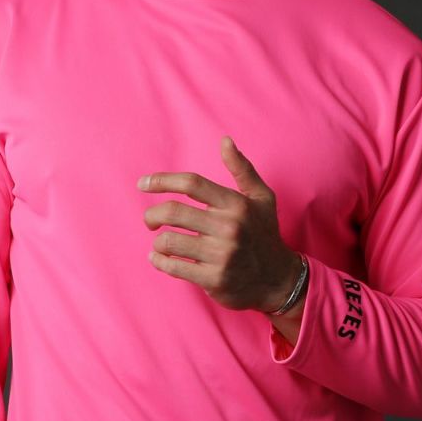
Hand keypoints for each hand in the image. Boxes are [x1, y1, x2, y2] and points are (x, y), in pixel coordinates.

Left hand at [137, 136, 304, 314]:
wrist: (279, 279)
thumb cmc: (265, 234)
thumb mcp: (261, 198)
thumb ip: (242, 169)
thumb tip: (225, 141)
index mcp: (236, 204)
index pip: (191, 183)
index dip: (162, 180)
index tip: (143, 184)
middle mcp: (229, 227)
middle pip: (173, 212)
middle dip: (151, 216)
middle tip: (149, 221)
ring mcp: (221, 255)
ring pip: (169, 241)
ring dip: (157, 242)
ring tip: (161, 243)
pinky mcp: (214, 279)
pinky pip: (173, 267)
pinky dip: (159, 262)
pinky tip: (159, 259)